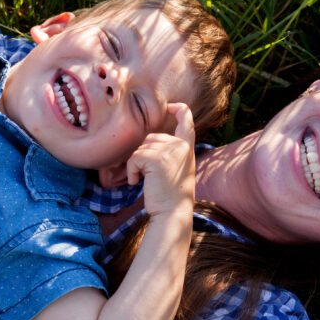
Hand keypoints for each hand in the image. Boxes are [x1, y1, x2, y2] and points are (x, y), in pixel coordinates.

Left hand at [126, 103, 195, 218]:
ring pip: (141, 148)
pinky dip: (131, 171)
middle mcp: (181, 146)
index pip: (187, 120)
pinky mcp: (156, 159)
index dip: (178, 110)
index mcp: (188, 147)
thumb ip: (172, 151)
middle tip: (152, 176)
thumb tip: (151, 140)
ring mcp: (170, 151)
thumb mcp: (178, 168)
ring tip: (147, 181)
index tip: (171, 107)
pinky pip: (134, 158)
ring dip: (137, 165)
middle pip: (152, 138)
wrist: (173, 213)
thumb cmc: (172, 195)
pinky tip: (137, 182)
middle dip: (145, 154)